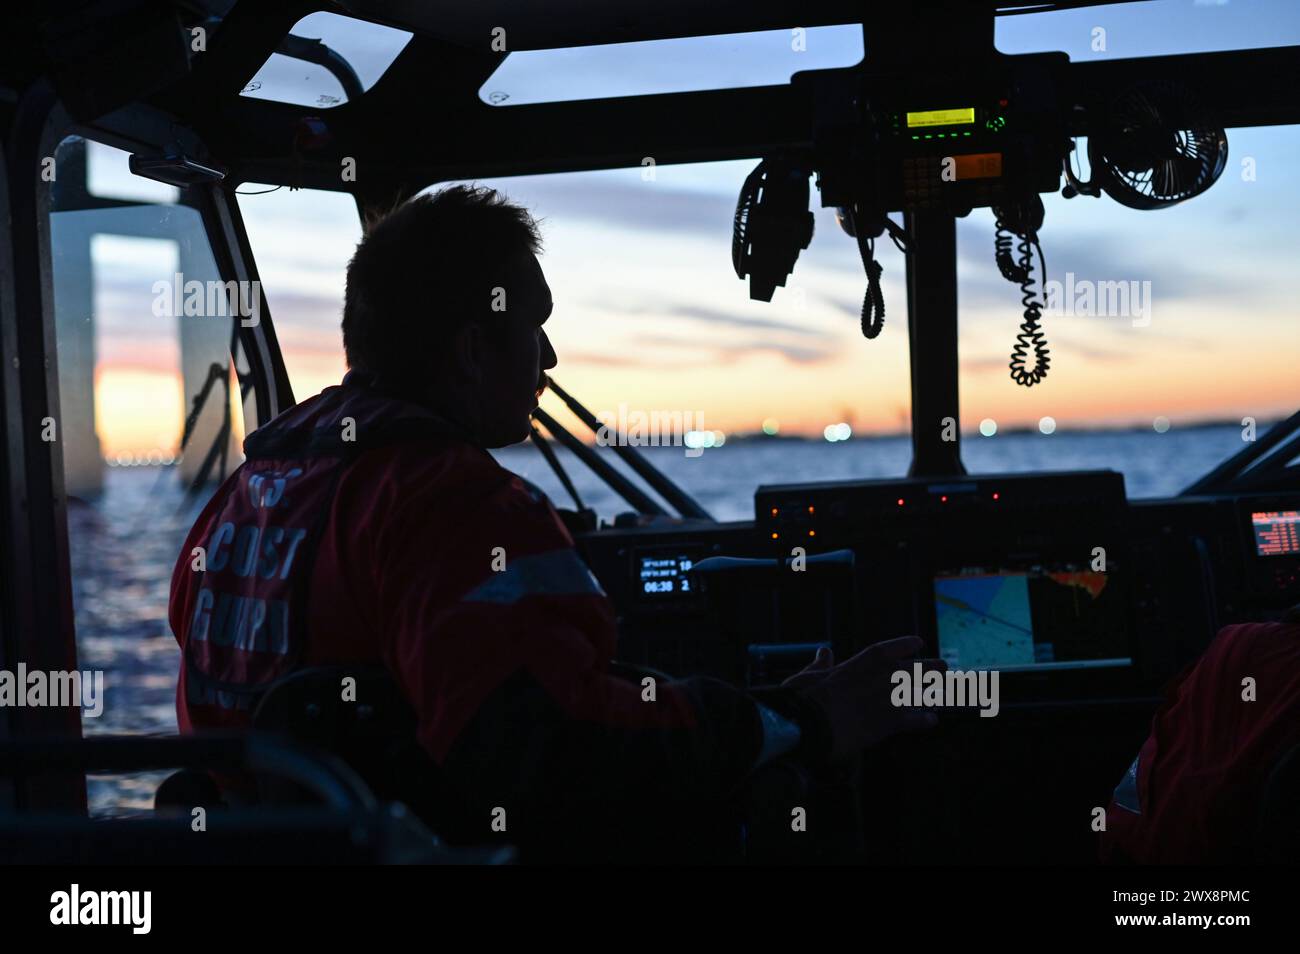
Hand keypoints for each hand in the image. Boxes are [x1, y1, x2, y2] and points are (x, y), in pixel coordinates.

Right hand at [784, 637, 945, 760]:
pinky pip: (913, 720)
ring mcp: (883, 700)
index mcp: (856, 665)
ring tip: (941, 692)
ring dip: (931, 691)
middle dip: (928, 667)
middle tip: (942, 666)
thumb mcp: (807, 675)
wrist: (807, 725)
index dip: (904, 645)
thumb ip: (820, 664)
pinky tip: (932, 720)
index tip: (918, 641)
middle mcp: (875, 679)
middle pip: (910, 669)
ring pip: (917, 692)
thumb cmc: (802, 700)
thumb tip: (824, 652)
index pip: (886, 650)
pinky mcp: (886, 723)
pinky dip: (924, 720)